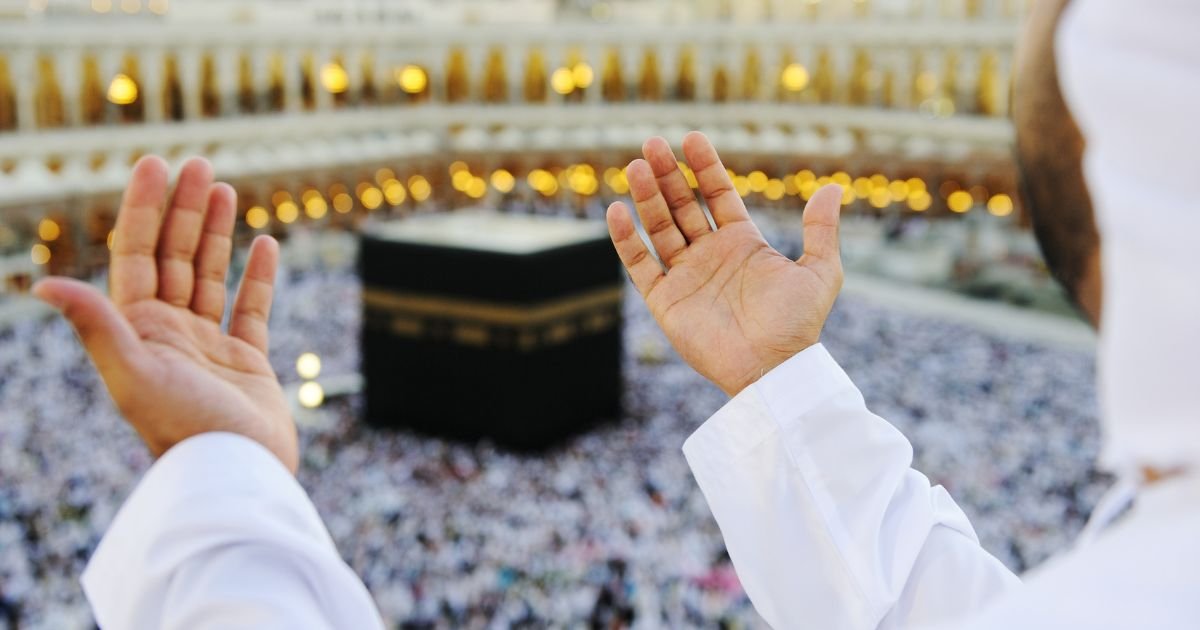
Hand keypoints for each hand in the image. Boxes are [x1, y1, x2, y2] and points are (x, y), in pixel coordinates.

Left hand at [34, 156, 297, 471]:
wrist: (237, 474)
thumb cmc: (184, 429)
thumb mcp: (134, 374)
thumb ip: (97, 326)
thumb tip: (43, 285)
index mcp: (139, 330)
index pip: (138, 255)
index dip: (146, 209)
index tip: (158, 165)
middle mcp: (170, 333)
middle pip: (175, 256)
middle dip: (185, 209)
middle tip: (199, 164)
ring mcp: (209, 346)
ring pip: (210, 274)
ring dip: (216, 232)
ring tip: (226, 189)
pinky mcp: (247, 362)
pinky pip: (252, 308)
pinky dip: (259, 275)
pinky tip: (266, 243)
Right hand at [606, 132, 843, 396]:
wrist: (772, 368)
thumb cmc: (797, 324)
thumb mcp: (820, 271)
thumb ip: (821, 229)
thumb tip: (832, 188)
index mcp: (743, 243)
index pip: (717, 195)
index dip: (705, 167)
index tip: (692, 138)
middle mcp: (710, 256)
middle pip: (683, 205)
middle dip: (668, 174)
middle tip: (653, 143)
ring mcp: (686, 276)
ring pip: (659, 228)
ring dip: (647, 198)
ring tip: (636, 167)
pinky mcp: (665, 301)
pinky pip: (641, 264)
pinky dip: (626, 239)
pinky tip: (617, 210)